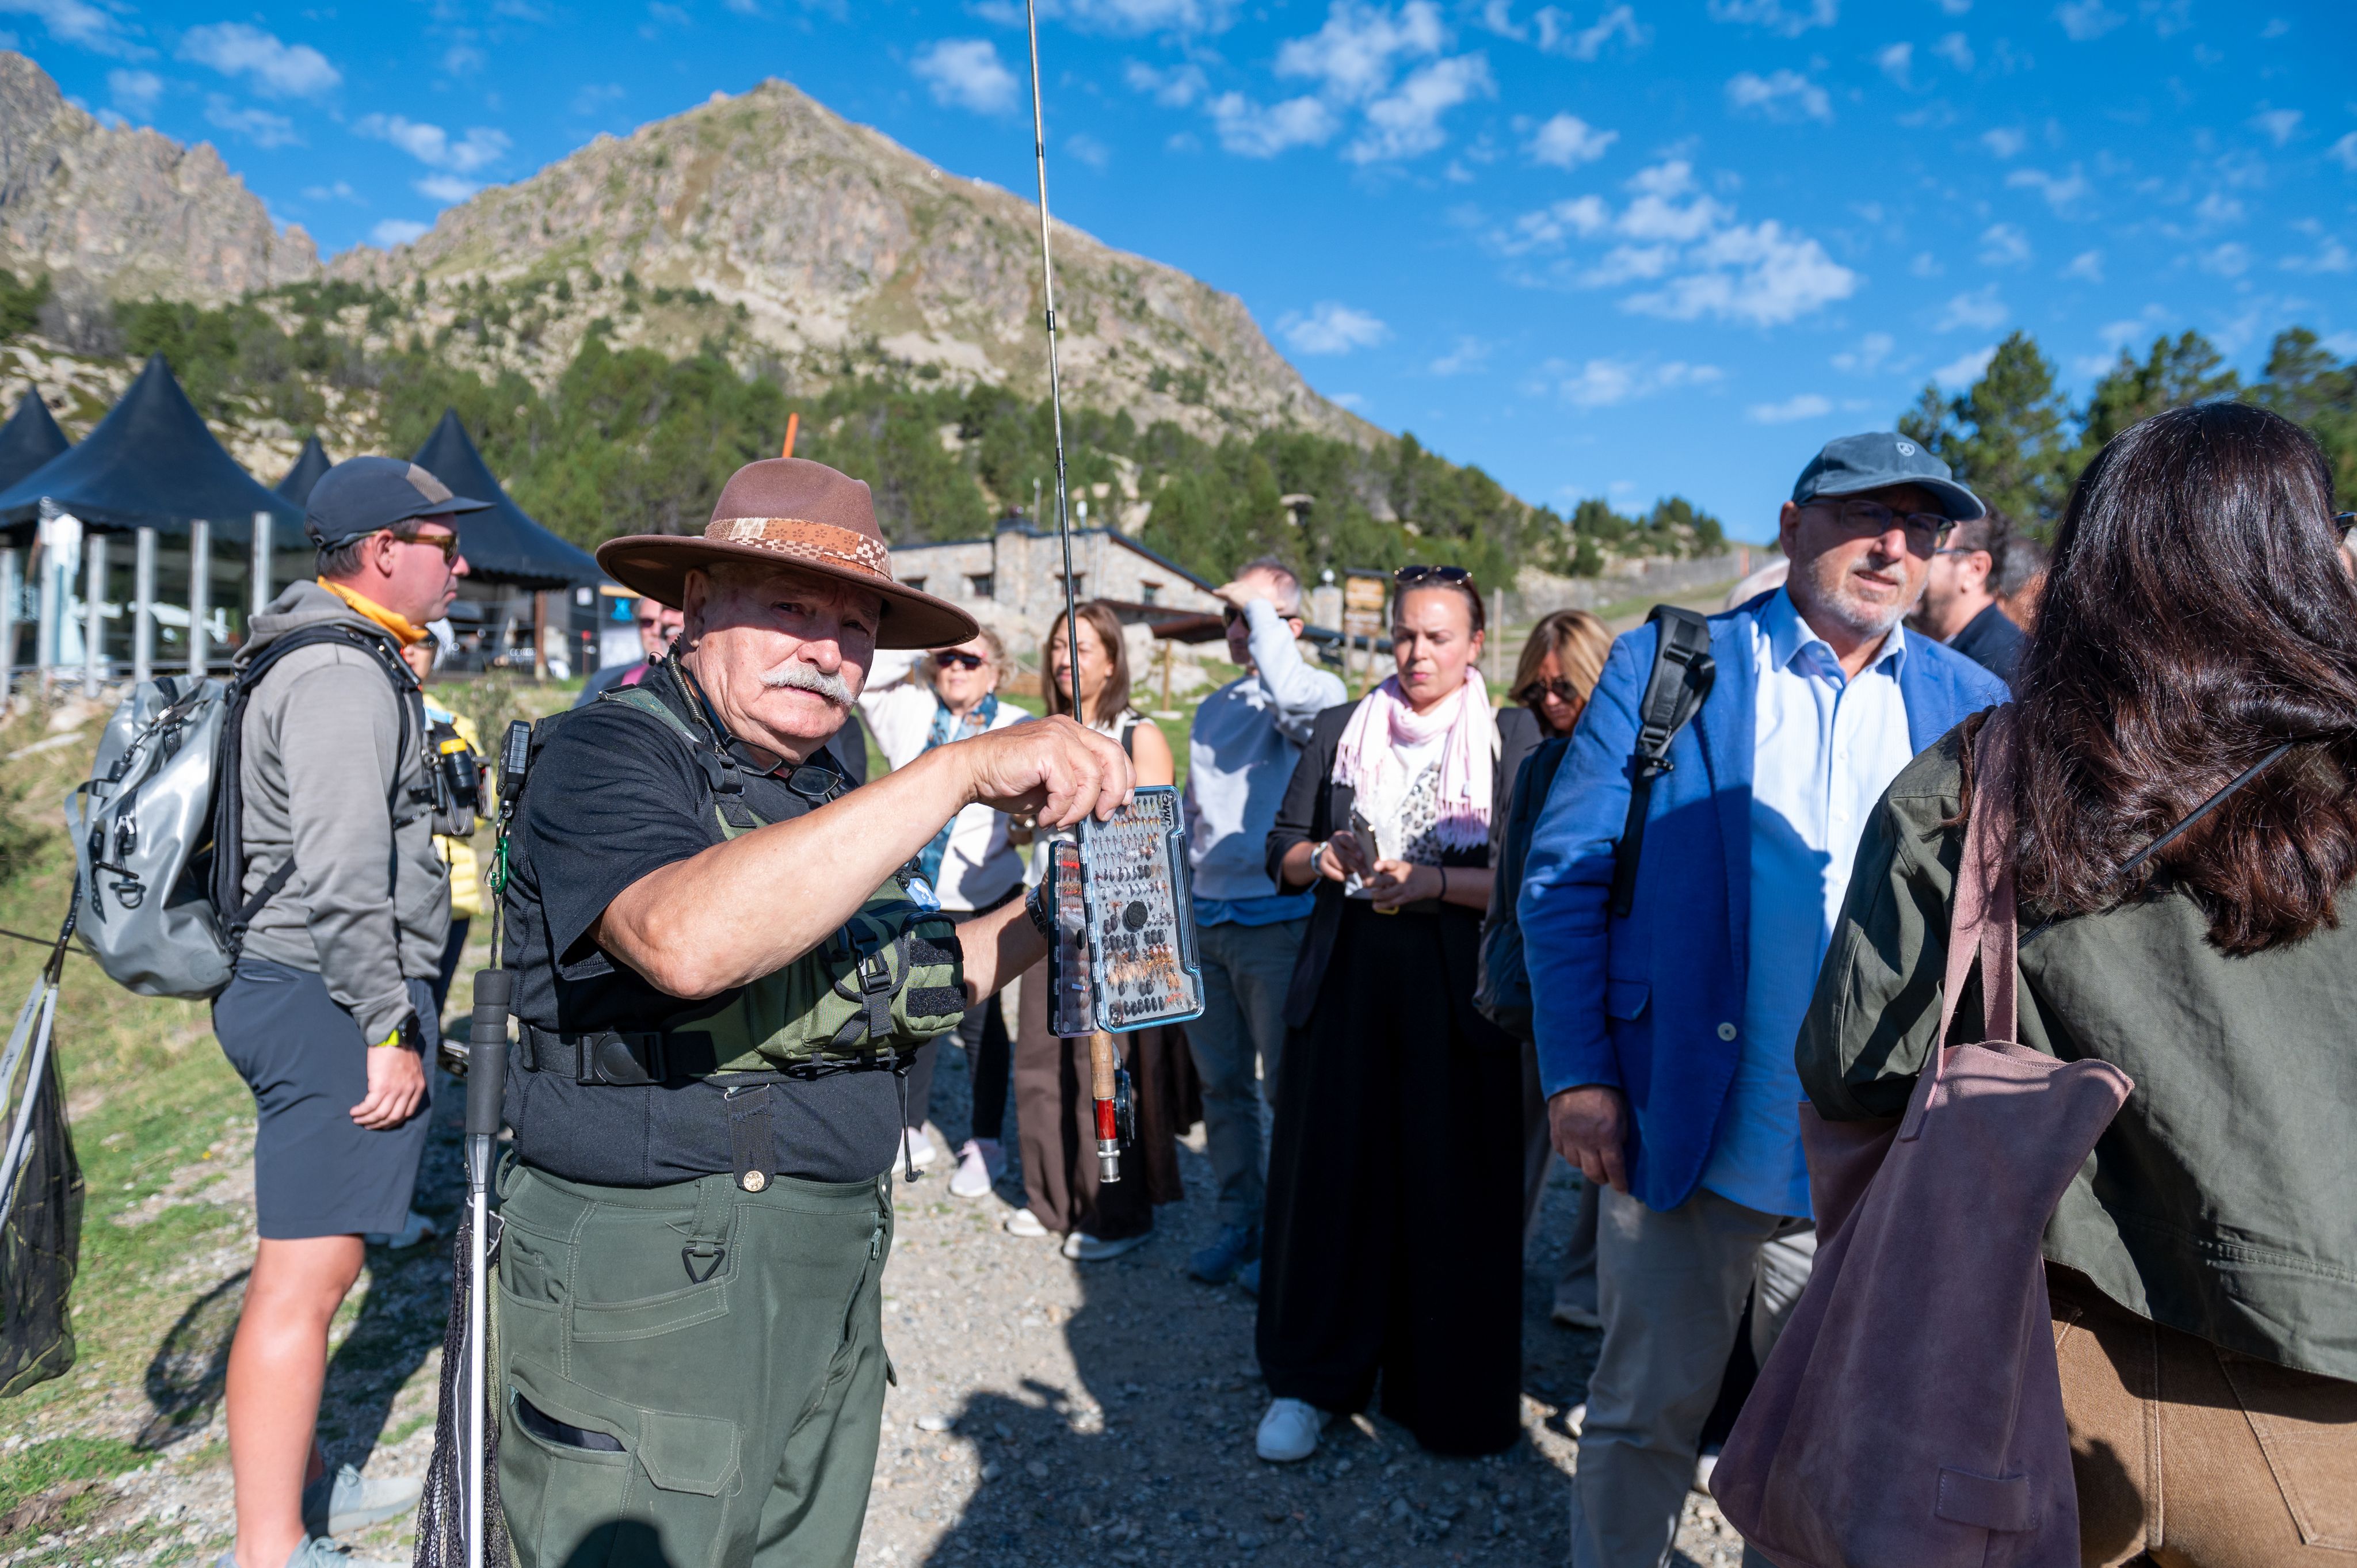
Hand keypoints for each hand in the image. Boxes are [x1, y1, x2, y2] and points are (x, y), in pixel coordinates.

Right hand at [352, 1033, 426, 1129]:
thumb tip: (399, 1094)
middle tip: (369, 1125)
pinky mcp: (381, 1087)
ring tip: (358, 1120)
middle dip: (380, 1124)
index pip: (408, 1112)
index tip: (384, 1122)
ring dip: (367, 1120)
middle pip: (394, 1117)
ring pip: (380, 1114)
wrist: (393, 1036)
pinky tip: (354, 1112)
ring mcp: (396, 1090)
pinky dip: (361, 1111)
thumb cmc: (401, 1048)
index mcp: (418, 1087)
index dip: (394, 1120)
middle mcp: (409, 1091)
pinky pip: (369, 1106)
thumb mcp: (414, 1068)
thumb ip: (409, 1082)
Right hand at [957, 714, 1133, 829]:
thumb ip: (1078, 786)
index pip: (1112, 750)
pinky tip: (1044, 817)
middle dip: (1115, 791)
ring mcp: (1057, 735)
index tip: (1121, 803)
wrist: (970, 772)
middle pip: (1112, 756)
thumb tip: (1104, 807)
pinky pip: (1068, 787)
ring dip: (1080, 808)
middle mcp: (1067, 728)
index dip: (1124, 778)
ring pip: (1092, 776)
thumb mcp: (1052, 783)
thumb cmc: (1007, 779)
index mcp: (1071, 732)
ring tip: (1061, 820)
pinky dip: (1059, 809)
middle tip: (1103, 816)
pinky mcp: (1046, 748)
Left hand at [1213, 578, 1281, 611]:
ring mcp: (1236, 589)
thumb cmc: (1265, 606)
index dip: (1240, 589)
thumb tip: (1286, 604)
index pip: (1244, 587)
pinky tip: (1214, 592)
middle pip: (1235, 586)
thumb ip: (1278, 604)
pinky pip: (1222, 592)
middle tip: (1226, 590)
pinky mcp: (1230, 593)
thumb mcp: (1271, 605)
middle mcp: (1243, 586)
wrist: (1258, 607)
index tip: (1237, 592)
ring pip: (1228, 589)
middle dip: (1230, 588)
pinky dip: (1218, 592)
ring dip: (1223, 590)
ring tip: (1219, 591)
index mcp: (1251, 588)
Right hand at [1321, 830, 1367, 881]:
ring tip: (1355, 872)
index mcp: (1341, 836)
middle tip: (1365, 872)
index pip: (1347, 839)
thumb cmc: (1347, 851)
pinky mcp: (1320, 862)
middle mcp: (1332, 842)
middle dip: (1355, 864)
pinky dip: (1339, 876)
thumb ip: (1360, 852)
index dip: (1354, 848)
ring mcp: (1325, 852)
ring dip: (1348, 870)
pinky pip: (1330, 872)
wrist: (1329, 855)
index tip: (1362, 857)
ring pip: (1338, 864)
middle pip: (1343, 854)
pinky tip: (1345, 877)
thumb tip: (1373, 861)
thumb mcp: (1353, 848)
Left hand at [1365, 858, 1438, 909]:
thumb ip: (1389, 866)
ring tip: (1372, 894)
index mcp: (1401, 866)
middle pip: (1385, 880)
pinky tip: (1375, 905)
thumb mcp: (1403, 865)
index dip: (1382, 865)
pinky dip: (1382, 905)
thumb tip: (1374, 865)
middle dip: (1372, 882)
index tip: (1375, 867)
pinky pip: (1392, 902)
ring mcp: (1404, 888)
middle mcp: (1402, 876)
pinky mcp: (1406, 898)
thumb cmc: (1413, 872)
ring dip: (1376, 895)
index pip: (1391, 863)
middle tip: (1364, 883)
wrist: (1431, 881)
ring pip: (1386, 894)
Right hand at [1548, 1085, 1629, 1194]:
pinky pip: (1563, 1153)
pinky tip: (1578, 1149)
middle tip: (1608, 1178)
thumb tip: (1621, 1150)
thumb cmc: (1604, 1090)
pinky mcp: (1556, 1132)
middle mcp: (1586, 1140)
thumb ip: (1621, 1134)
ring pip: (1577, 1165)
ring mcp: (1569, 1137)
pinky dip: (1572, 1154)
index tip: (1623, 1189)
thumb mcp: (1621, 1112)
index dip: (1620, 1182)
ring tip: (1593, 1160)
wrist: (1576, 1074)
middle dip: (1603, 1179)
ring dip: (1586, 1165)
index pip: (1614, 1168)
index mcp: (1606, 1135)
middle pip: (1594, 1173)